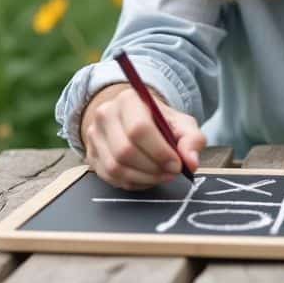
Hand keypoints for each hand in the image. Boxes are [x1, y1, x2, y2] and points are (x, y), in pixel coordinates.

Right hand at [80, 83, 205, 189]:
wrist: (134, 120)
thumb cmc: (160, 122)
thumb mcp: (182, 124)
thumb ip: (192, 140)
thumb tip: (191, 161)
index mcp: (128, 100)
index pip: (139, 129)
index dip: (160, 152)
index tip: (176, 164)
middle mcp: (105, 114)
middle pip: (125, 151)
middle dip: (153, 168)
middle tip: (171, 172)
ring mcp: (94, 135)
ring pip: (116, 167)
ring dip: (144, 178)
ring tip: (160, 175)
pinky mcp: (91, 155)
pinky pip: (110, 177)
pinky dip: (133, 182)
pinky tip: (146, 177)